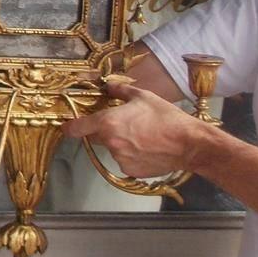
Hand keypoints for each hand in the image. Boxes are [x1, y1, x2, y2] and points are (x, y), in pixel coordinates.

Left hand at [63, 80, 207, 177]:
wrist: (189, 144)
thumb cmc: (166, 118)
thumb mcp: (143, 97)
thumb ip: (120, 90)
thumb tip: (107, 86)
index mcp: (108, 122)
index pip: (76, 128)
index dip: (70, 127)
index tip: (68, 126)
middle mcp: (109, 142)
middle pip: (96, 137)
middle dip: (103, 131)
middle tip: (123, 124)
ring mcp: (119, 158)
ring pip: (112, 149)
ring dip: (120, 143)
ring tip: (142, 136)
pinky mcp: (130, 170)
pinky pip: (124, 161)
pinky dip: (131, 155)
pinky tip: (147, 148)